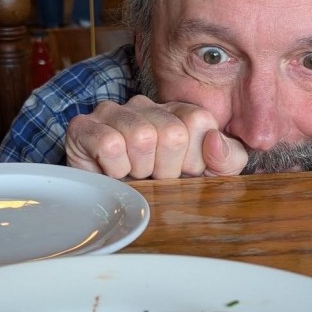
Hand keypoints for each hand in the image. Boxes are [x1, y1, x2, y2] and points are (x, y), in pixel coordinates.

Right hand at [65, 96, 248, 178]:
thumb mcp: (206, 178)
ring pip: (141, 137)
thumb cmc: (158, 190)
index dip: (193, 158)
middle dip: (166, 169)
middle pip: (172, 132)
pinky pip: (110, 145)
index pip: (199, 120)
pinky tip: (112, 173)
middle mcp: (145, 106)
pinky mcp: (83, 126)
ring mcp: (112, 112)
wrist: (106, 205)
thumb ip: (228, 159)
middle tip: (152, 177)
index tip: (181, 172)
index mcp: (176, 113)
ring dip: (139, 170)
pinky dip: (115, 169)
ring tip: (132, 175)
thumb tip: (215, 140)